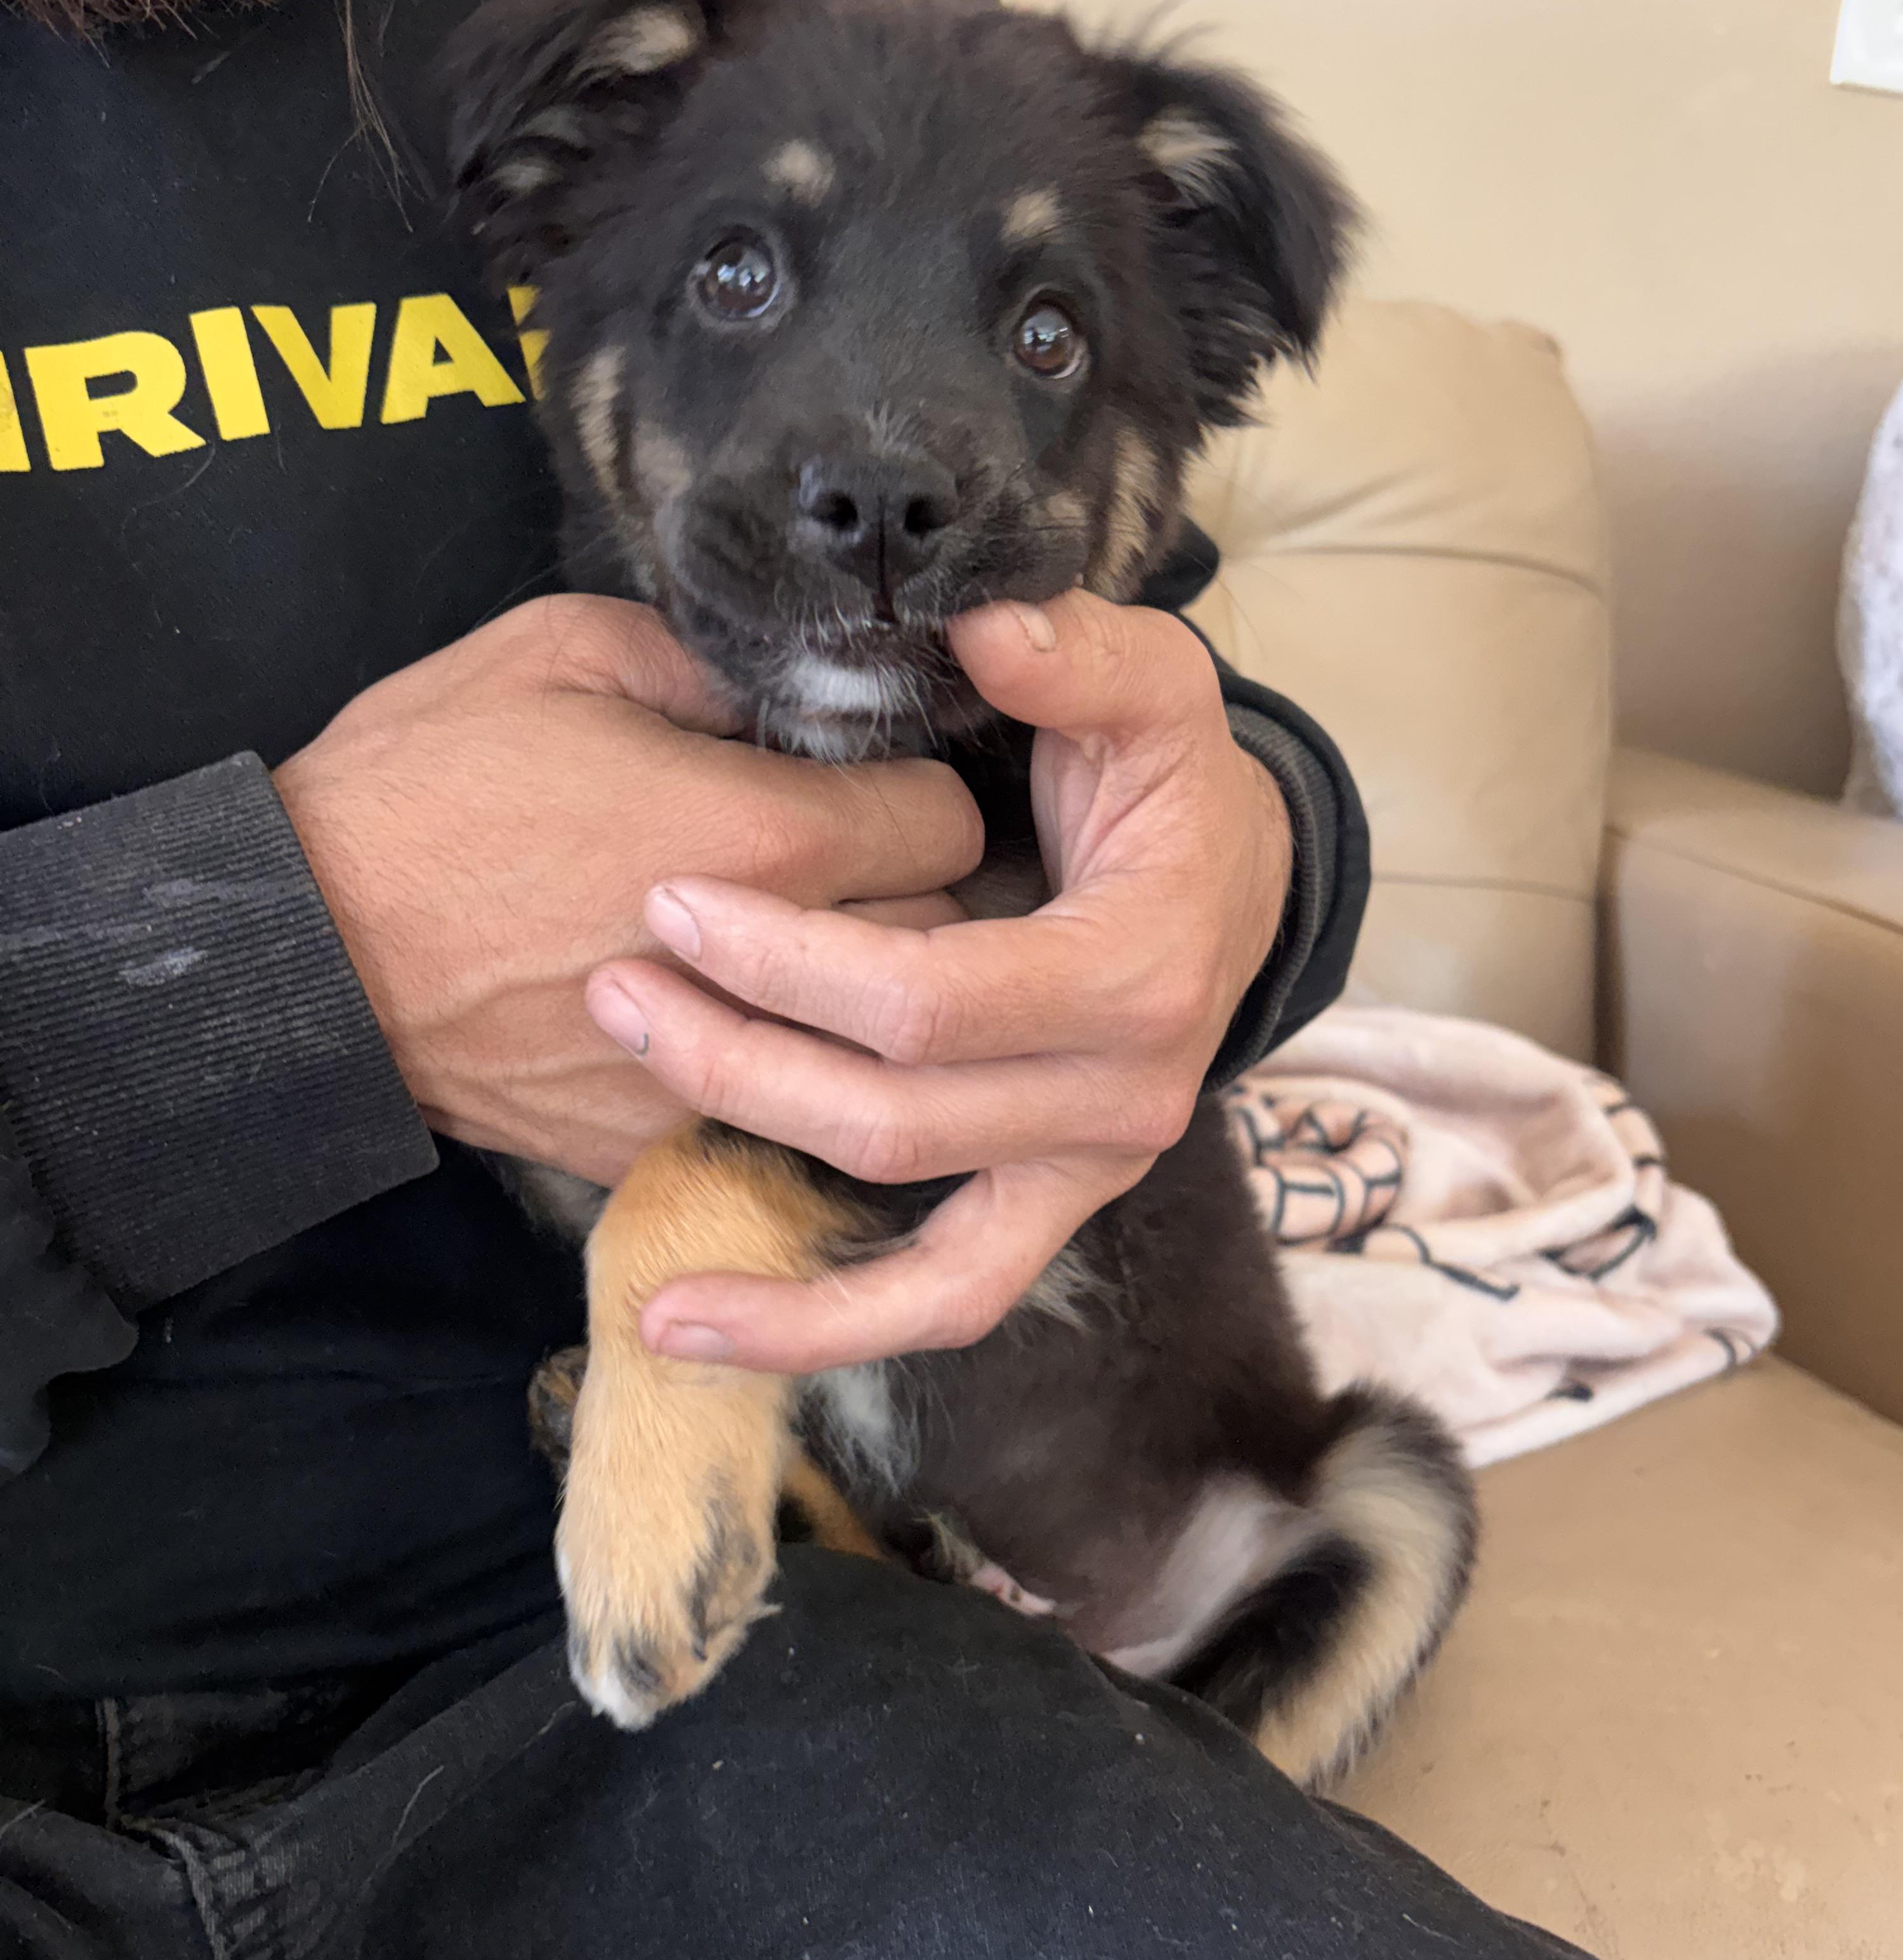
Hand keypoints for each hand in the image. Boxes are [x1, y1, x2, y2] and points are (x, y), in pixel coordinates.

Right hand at [274, 596, 982, 1185]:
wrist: (300, 949)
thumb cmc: (422, 788)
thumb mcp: (563, 652)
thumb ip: (707, 662)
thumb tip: (782, 691)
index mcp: (768, 835)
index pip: (948, 820)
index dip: (921, 789)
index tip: (875, 780)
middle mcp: (773, 971)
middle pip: (939, 939)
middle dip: (917, 894)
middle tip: (856, 859)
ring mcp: (720, 1070)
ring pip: (869, 1043)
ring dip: (856, 996)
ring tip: (809, 944)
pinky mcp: (659, 1136)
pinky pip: (772, 1109)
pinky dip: (771, 1069)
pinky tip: (733, 1021)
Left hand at [585, 592, 1291, 1368]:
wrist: (1231, 884)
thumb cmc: (1174, 780)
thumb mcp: (1154, 689)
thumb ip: (1078, 657)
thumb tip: (986, 630)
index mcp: (1135, 975)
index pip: (931, 1000)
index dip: (790, 961)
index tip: (671, 901)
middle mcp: (1119, 1100)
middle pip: (890, 1113)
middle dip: (735, 1054)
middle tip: (613, 982)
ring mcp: (1082, 1170)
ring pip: (896, 1213)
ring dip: (751, 1166)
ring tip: (618, 1124)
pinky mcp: (1045, 1210)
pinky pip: (940, 1298)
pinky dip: (816, 1330)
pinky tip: (681, 1329)